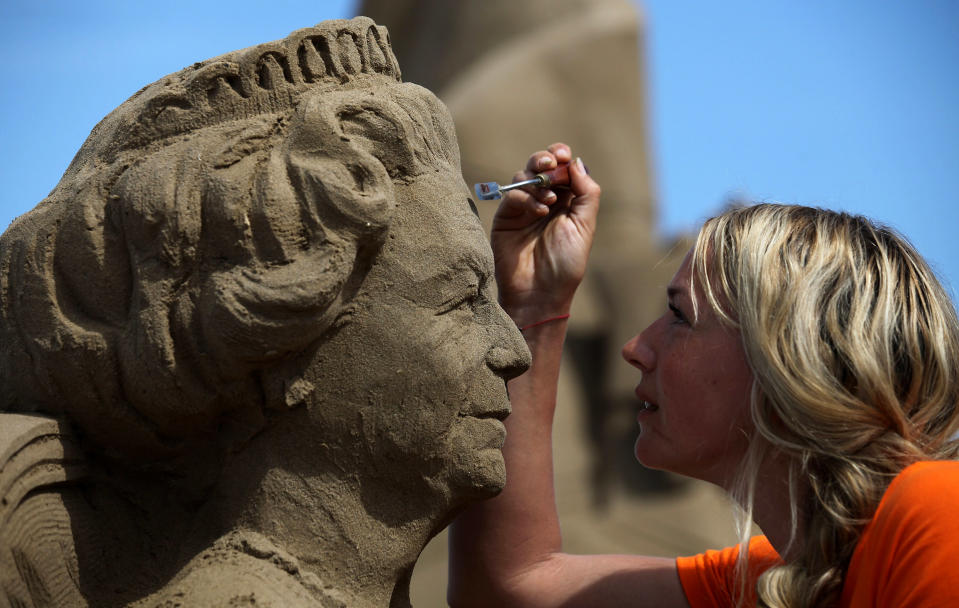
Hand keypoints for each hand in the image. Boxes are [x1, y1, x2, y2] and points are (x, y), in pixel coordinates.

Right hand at [491, 143, 599, 326]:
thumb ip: (586, 192)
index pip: (562, 168)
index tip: (564, 155)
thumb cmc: (565, 264)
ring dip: (538, 180)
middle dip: (545, 159)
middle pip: (540, 166)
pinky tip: (539, 210)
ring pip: (523, 175)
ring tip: (550, 199)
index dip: (561, 156)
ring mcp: (523, 208)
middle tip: (551, 164)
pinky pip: (512, 195)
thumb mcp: (585, 226)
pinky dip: (526, 197)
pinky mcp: (505, 217)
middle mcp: (544, 200)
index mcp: (567, 201)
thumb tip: (576, 162)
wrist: (540, 292)